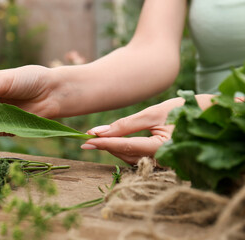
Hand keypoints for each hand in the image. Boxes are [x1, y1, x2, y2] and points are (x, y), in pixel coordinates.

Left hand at [81, 95, 213, 164]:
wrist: (206, 118)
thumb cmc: (183, 111)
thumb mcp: (154, 114)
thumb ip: (126, 125)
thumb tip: (100, 132)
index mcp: (162, 148)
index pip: (126, 146)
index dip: (105, 143)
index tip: (86, 141)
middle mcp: (161, 161)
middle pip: (126, 155)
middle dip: (106, 146)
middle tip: (88, 138)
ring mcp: (161, 164)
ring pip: (130, 159)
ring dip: (113, 148)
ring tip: (97, 139)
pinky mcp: (160, 162)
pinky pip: (137, 159)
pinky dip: (124, 150)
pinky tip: (114, 142)